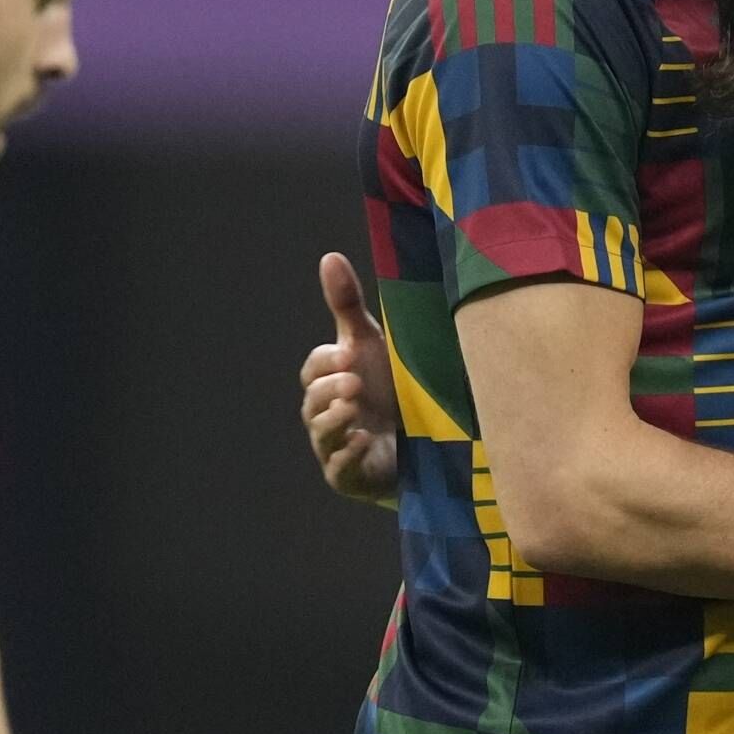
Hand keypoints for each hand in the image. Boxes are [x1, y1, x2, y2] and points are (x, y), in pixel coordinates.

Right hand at [300, 253, 399, 504]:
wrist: (421, 440)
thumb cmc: (389, 387)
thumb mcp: (370, 343)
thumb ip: (346, 303)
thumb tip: (329, 256)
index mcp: (329, 382)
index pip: (315, 369)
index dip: (326, 363)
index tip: (348, 354)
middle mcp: (326, 415)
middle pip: (313, 402)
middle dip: (330, 391)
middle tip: (355, 382)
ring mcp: (336, 448)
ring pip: (322, 434)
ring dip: (336, 421)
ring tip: (356, 409)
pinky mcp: (351, 477)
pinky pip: (339, 470)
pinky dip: (348, 456)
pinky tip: (366, 442)